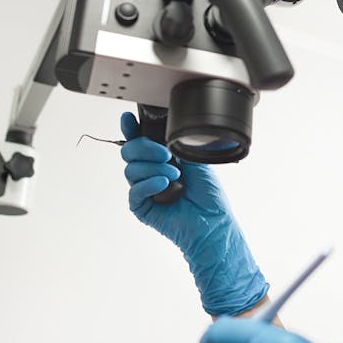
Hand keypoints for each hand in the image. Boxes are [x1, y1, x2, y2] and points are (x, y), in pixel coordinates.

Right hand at [120, 112, 267, 316]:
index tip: (128, 119)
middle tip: (166, 154)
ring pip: (131, 169)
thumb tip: (164, 132)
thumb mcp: (196, 161)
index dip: (131, 129)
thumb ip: (177, 145)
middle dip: (145, 148)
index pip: (139, 141)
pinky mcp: (142, 207)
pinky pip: (135, 191)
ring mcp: (145, 190)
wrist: (214, 223)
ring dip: (153, 168)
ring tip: (175, 175)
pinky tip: (165, 184)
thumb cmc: (209, 197)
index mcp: (161, 159)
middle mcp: (150, 172)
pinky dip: (149, 184)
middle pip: (129, 151)